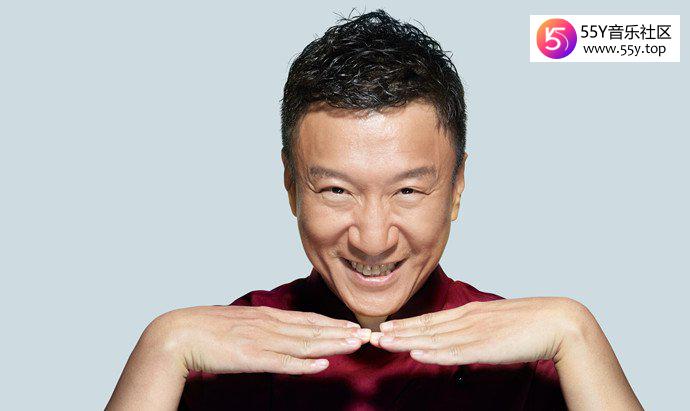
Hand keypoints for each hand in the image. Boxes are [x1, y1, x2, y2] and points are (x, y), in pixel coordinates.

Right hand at [146, 305, 371, 375]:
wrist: (178, 333)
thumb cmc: (206, 329)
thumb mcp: (240, 323)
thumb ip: (261, 328)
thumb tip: (279, 335)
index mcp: (266, 317)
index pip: (307, 319)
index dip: (332, 323)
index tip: (352, 326)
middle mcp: (269, 325)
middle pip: (312, 329)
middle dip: (341, 333)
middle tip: (367, 335)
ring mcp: (262, 341)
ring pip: (304, 343)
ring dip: (332, 344)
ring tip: (354, 345)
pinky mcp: (251, 357)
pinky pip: (283, 362)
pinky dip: (304, 364)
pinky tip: (322, 365)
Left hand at [370, 297, 586, 365]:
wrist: (557, 321)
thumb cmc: (530, 323)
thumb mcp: (496, 322)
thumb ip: (477, 329)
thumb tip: (463, 337)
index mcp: (470, 312)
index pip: (431, 319)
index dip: (406, 324)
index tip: (386, 326)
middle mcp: (467, 319)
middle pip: (425, 327)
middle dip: (397, 331)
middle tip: (372, 334)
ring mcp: (474, 332)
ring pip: (433, 338)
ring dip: (405, 341)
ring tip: (383, 342)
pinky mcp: (485, 347)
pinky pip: (453, 352)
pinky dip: (432, 353)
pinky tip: (415, 353)